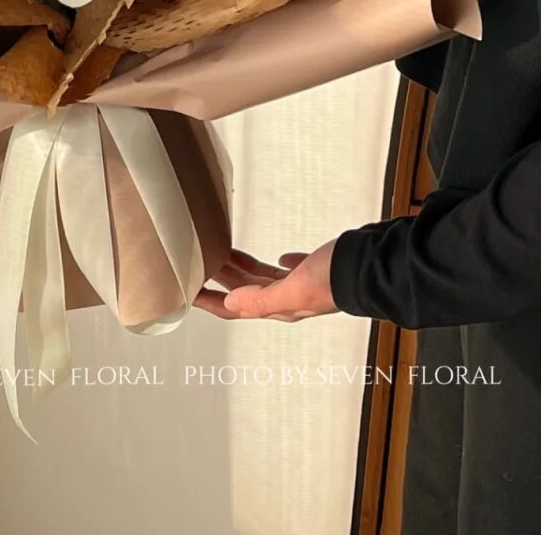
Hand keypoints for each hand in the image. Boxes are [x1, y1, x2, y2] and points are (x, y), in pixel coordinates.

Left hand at [193, 241, 338, 321]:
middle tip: (199, 265)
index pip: (236, 308)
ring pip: (263, 278)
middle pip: (245, 291)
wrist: (373, 266)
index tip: (188, 292)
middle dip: (221, 281)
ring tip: (223, 254)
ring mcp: (302, 285)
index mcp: (281, 306)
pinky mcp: (315, 270)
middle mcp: (288, 298)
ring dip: (242, 269)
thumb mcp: (296, 289)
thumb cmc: (337, 279)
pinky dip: (278, 264)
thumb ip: (263, 298)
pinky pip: (290, 269)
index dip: (211, 302)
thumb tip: (231, 301)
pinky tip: (277, 257)